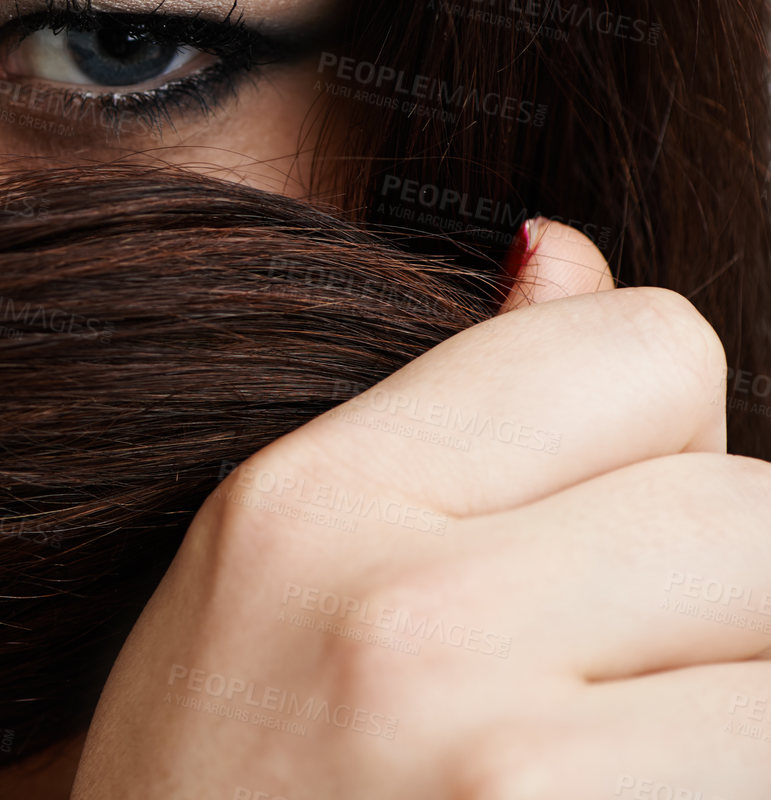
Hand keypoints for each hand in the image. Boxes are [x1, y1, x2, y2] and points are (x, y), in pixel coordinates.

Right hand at [70, 220, 770, 798]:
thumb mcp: (277, 583)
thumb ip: (451, 416)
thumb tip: (568, 253)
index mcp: (313, 500)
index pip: (646, 349)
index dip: (652, 455)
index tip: (592, 559)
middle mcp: (406, 623)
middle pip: (761, 518)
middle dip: (722, 612)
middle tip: (605, 705)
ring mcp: (510, 776)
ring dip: (734, 710)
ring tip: (619, 766)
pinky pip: (761, 763)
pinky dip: (723, 779)